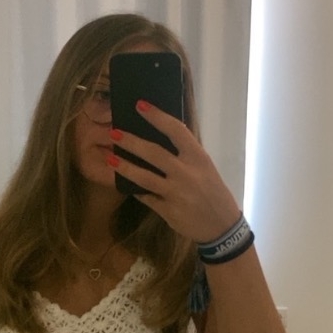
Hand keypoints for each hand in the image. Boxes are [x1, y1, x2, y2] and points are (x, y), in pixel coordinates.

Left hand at [108, 102, 240, 242]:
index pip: (176, 131)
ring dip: (124, 167)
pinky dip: (134, 189)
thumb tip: (161, 136)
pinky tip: (123, 183)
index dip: (157, 117)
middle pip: (154, 153)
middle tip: (113, 132)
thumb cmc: (214, 192)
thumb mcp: (205, 168)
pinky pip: (145, 197)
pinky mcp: (168, 211)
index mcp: (199, 158)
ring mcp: (176, 193)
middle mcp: (187, 173)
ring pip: (144, 177)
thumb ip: (186, 154)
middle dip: (131, 142)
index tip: (140, 105)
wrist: (222, 226)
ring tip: (110, 158)